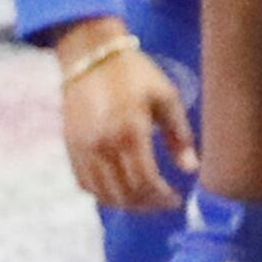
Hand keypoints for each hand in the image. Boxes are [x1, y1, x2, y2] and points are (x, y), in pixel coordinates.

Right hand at [58, 23, 197, 213]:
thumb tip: (190, 169)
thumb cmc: (135, 74)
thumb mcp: (166, 98)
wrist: (90, 57)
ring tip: (144, 200)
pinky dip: (102, 194)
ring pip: (102, 193)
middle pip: (124, 194)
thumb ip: (179, 135)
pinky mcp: (70, 147)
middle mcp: (103, 146)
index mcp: (130, 133)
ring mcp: (82, 149)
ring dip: (125, 204)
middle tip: (162, 203)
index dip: (161, 198)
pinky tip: (119, 190)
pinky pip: (84, 183)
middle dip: (146, 205)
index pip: (145, 182)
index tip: (175, 200)